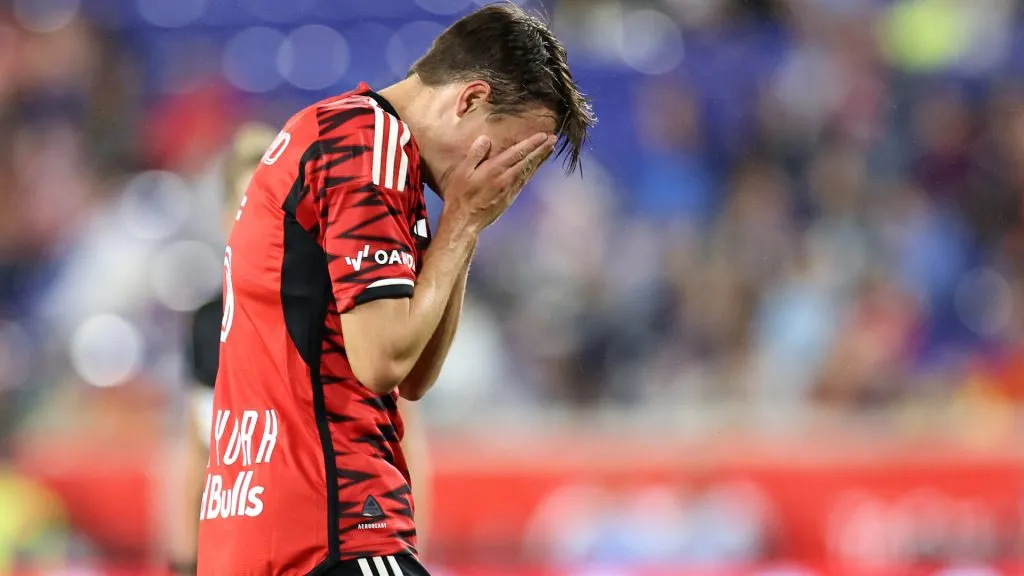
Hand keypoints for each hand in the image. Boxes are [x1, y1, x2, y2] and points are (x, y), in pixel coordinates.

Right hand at [440, 132, 555, 233]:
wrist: (464, 222)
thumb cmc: (460, 196)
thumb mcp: (461, 172)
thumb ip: (475, 154)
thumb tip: (486, 139)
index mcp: (494, 169)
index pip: (517, 153)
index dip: (531, 143)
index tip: (543, 136)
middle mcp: (506, 178)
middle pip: (528, 161)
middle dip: (541, 149)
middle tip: (554, 139)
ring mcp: (510, 190)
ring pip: (529, 171)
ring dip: (540, 159)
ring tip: (550, 150)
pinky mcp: (510, 198)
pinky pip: (525, 181)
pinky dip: (533, 172)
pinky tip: (536, 167)